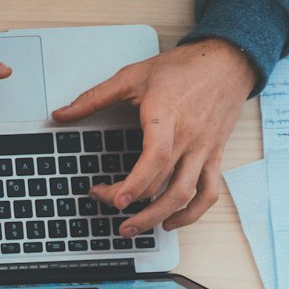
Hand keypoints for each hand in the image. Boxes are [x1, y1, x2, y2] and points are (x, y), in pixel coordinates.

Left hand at [52, 39, 256, 235]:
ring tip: (132, 228)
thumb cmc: (183, 68)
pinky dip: (192, 213)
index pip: (156, 157)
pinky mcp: (214, 156)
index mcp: (167, 117)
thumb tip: (61, 114)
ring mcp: (204, 150)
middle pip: (162, 183)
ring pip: (186, 194)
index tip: (114, 200)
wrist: (228, 60)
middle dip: (130, 201)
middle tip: (104, 203)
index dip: (135, 183)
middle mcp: (189, 138)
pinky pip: (209, 192)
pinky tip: (170, 221)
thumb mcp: (133, 76)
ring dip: (158, 217)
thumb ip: (94, 97)